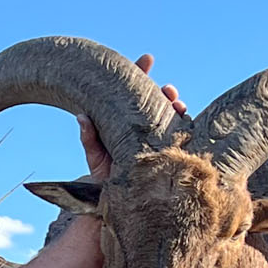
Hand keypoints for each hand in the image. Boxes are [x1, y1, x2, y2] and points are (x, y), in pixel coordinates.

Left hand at [78, 54, 184, 180]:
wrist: (117, 208)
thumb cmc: (104, 182)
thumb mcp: (96, 159)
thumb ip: (89, 139)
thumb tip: (81, 116)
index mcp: (126, 123)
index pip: (134, 95)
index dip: (141, 74)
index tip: (148, 59)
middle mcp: (144, 129)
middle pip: (157, 103)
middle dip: (164, 94)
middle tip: (167, 90)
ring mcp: (158, 141)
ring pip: (172, 118)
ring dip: (176, 108)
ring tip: (177, 105)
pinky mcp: (170, 155)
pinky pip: (182, 138)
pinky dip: (185, 128)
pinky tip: (186, 123)